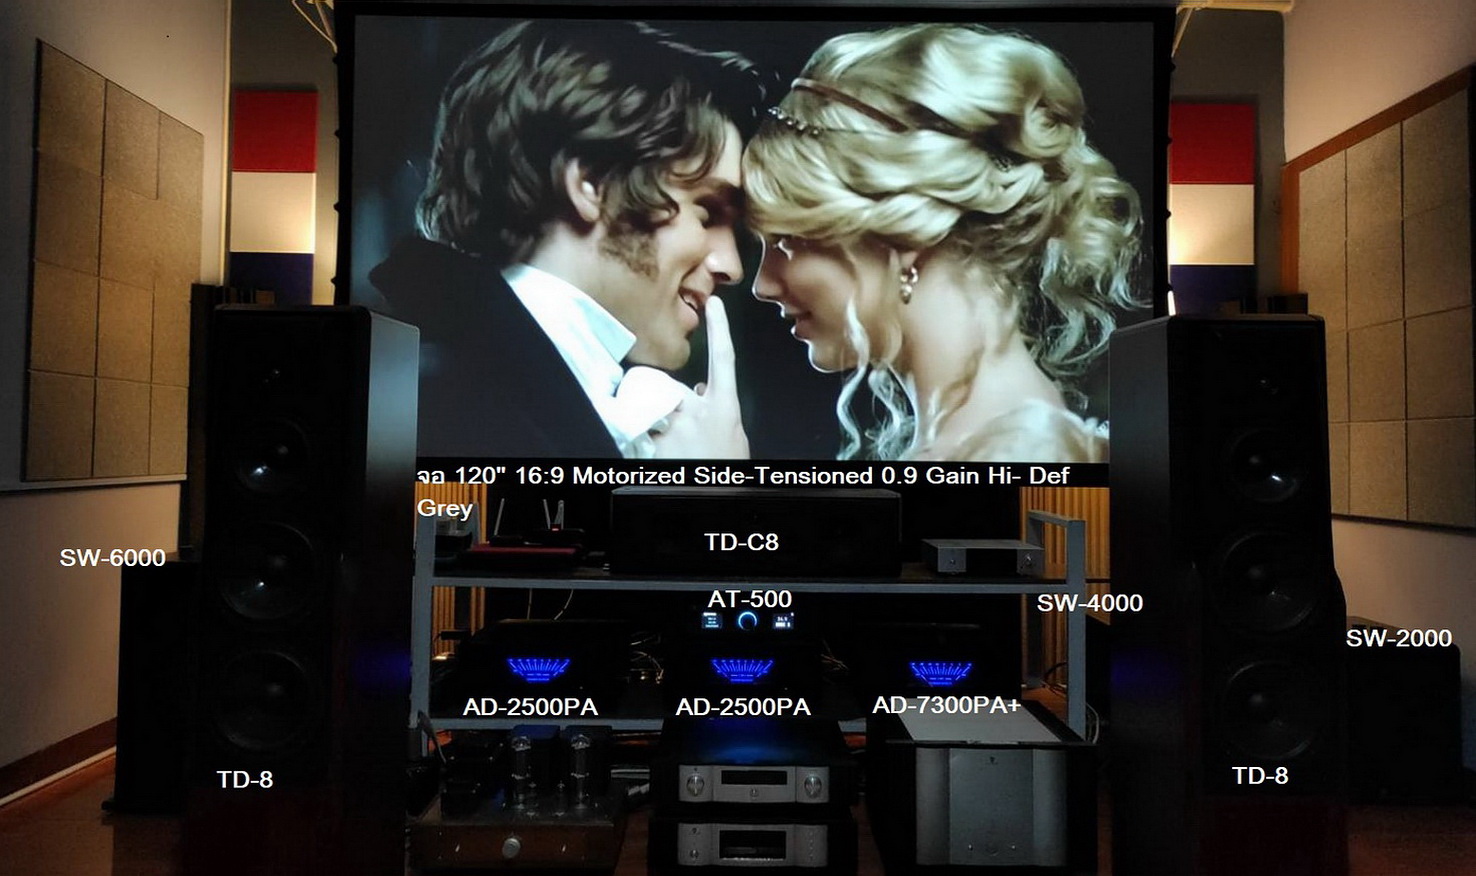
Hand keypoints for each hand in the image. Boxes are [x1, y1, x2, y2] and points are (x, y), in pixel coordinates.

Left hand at [650, 296, 749, 458]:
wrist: (716, 497)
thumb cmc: (725, 467)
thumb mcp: (731, 435)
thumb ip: (715, 409)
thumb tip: (699, 392)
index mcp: (724, 408)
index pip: (724, 360)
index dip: (720, 330)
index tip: (714, 304)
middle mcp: (698, 412)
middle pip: (671, 388)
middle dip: (668, 403)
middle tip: (674, 428)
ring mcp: (675, 427)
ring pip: (654, 408)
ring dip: (655, 422)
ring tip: (669, 445)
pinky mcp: (656, 444)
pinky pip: (642, 431)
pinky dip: (645, 441)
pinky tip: (659, 456)